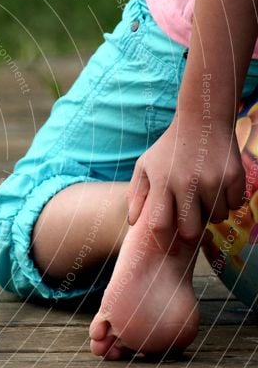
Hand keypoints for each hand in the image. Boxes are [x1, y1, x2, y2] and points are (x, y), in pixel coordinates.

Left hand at [127, 113, 243, 242]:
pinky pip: (234, 205)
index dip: (163, 241)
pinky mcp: (234, 176)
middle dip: (190, 234)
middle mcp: (188, 183)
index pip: (161, 225)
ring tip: (203, 198)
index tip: (167, 247)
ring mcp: (213, 180)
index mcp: (163, 183)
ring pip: (216, 219)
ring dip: (211, 215)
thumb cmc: (169, 148)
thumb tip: (133, 223)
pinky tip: (218, 189)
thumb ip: (136, 195)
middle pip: (191, 230)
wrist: (202, 120)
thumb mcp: (145, 166)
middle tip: (190, 225)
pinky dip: (228, 202)